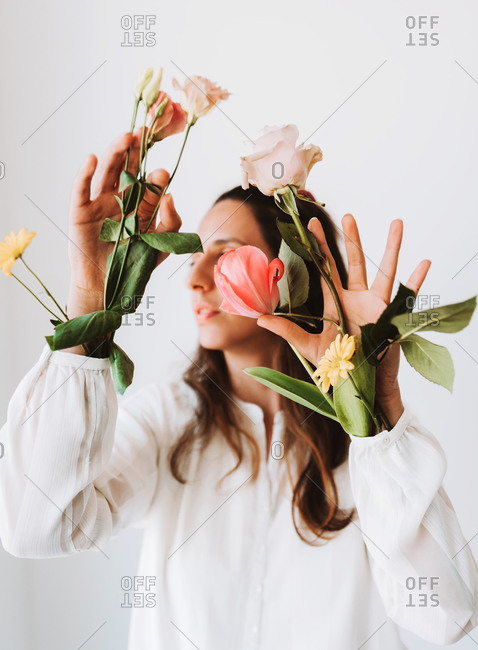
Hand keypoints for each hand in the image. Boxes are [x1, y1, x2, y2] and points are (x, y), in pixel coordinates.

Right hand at [67, 128, 181, 318]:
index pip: (148, 184)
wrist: (109, 288)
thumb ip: (171, 222)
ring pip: (106, 173)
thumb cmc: (134, 267)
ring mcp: (99, 204)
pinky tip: (91, 158)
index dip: (155, 174)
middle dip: (135, 151)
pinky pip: (81, 189)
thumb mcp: (160, 245)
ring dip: (114, 154)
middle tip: (144, 131)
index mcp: (140, 207)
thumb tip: (170, 195)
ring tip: (125, 138)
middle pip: (127, 170)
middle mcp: (120, 201)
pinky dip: (84, 173)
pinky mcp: (80, 212)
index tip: (163, 171)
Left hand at [258, 214, 430, 427]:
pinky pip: (407, 296)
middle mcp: (356, 299)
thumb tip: (259, 318)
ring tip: (396, 223)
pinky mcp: (392, 317)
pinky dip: (416, 280)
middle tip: (348, 215)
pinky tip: (424, 262)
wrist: (360, 386)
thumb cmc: (336, 368)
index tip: (312, 225)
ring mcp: (376, 306)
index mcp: (335, 303)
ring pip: (384, 271)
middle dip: (352, 239)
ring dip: (391, 247)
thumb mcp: (309, 347)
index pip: (326, 269)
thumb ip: (287, 330)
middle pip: (354, 262)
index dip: (319, 248)